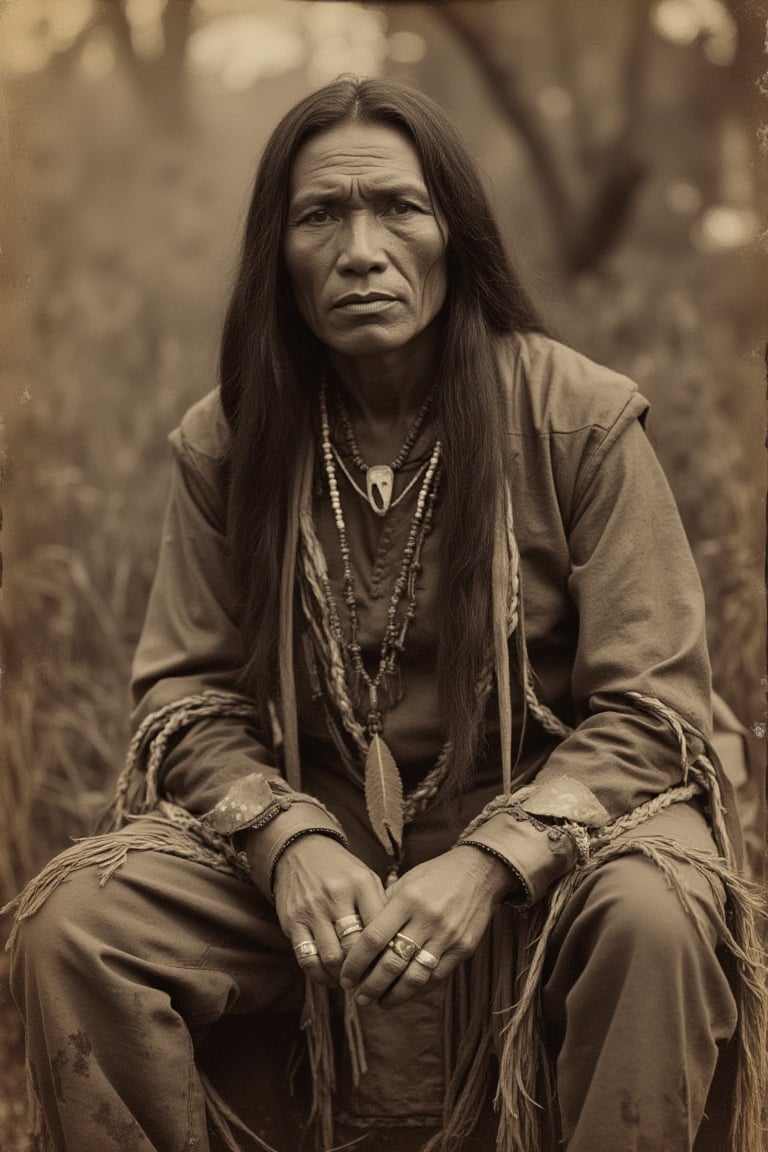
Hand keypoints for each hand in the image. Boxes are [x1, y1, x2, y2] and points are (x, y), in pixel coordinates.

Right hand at [271, 834, 386, 987]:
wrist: (300, 851)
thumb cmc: (341, 871)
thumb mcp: (366, 878)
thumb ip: (381, 907)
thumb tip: (397, 944)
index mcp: (360, 884)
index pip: (379, 927)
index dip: (387, 953)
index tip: (390, 967)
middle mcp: (336, 895)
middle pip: (356, 946)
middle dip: (365, 970)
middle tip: (372, 982)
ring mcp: (312, 909)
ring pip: (332, 957)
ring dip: (343, 976)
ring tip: (352, 982)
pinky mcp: (292, 922)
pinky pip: (307, 958)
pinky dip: (320, 975)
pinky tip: (330, 977)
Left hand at [340, 846, 516, 1007]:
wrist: (478, 872)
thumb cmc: (434, 876)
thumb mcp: (405, 882)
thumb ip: (384, 908)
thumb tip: (358, 939)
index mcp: (407, 899)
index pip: (374, 938)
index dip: (356, 963)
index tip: (346, 977)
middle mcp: (427, 919)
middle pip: (392, 963)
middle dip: (371, 986)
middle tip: (358, 997)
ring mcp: (447, 935)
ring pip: (415, 977)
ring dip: (394, 996)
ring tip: (380, 1002)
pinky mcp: (463, 948)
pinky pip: (436, 977)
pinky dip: (418, 989)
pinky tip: (405, 993)